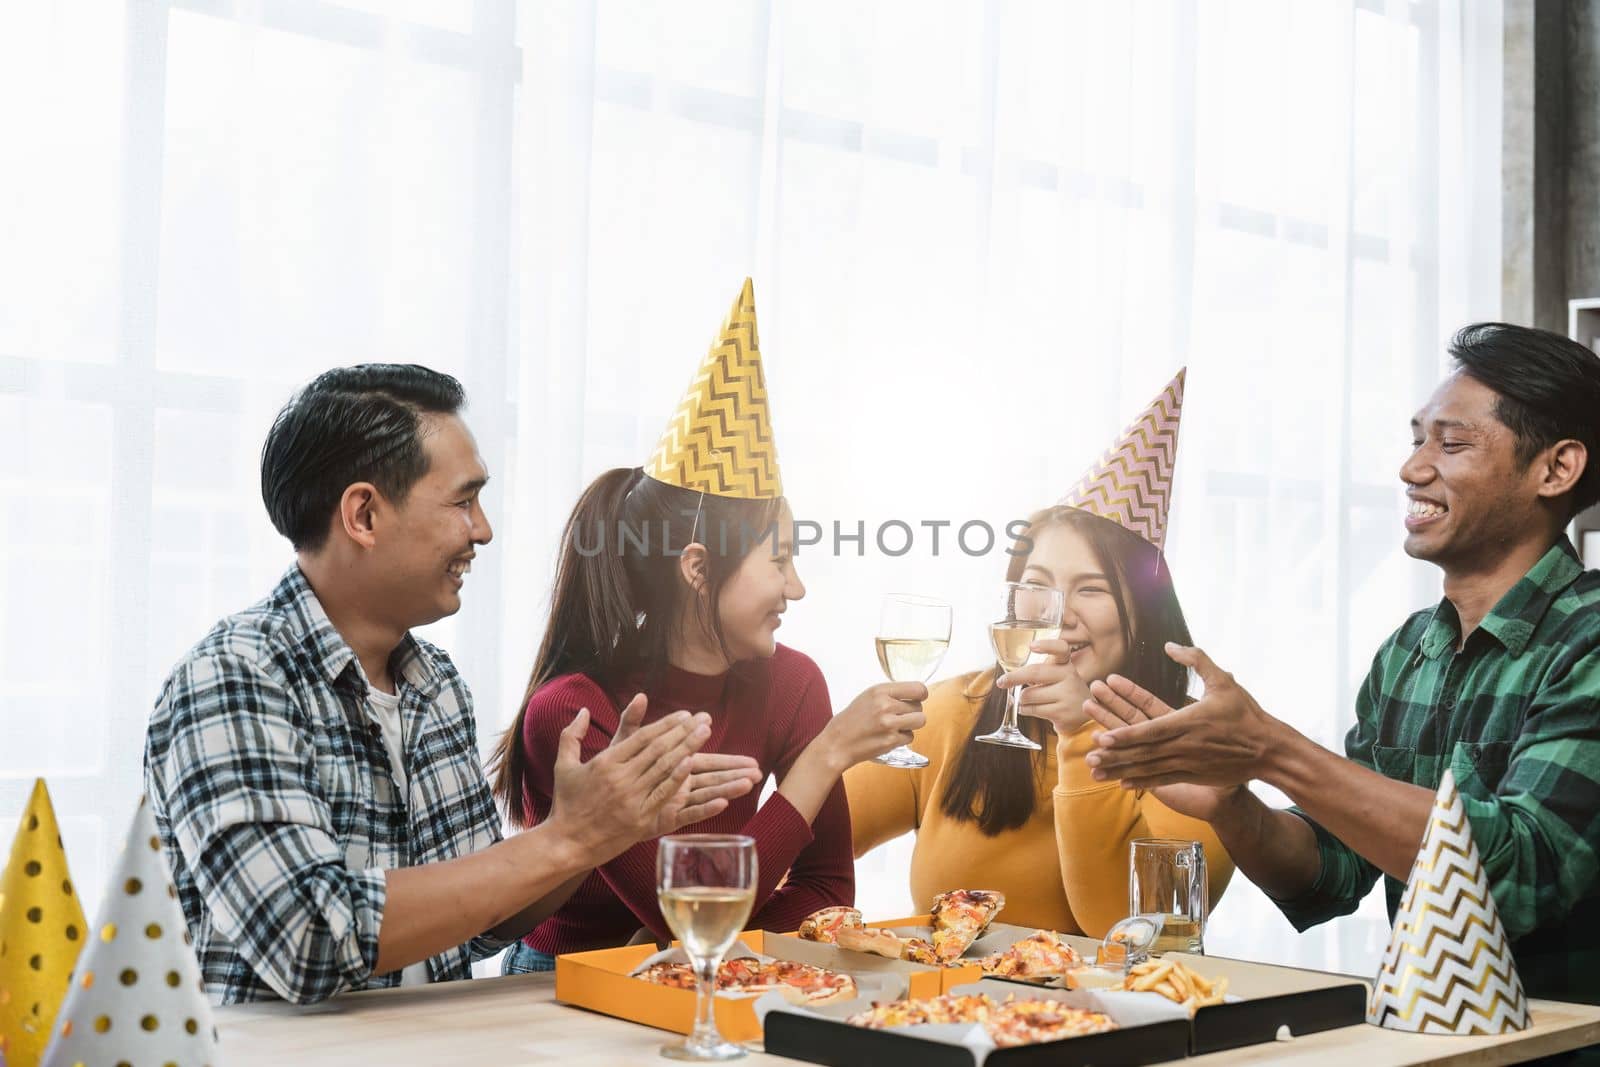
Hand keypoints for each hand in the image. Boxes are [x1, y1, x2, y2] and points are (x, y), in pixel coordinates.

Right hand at [547, 700, 709, 860]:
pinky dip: (678, 778)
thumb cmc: (566, 803)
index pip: (642, 737)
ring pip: (665, 768)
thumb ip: (573, 735)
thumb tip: (584, 711)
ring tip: (704, 734)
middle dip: (683, 732)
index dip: (666, 724)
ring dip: (688, 748)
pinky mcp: (640, 820)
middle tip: (704, 719)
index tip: (684, 714)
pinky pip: (663, 795)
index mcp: (605, 762)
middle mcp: (620, 778)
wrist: (566, 843)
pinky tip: (693, 764)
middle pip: (658, 749)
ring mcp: (632, 799)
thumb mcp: (564, 765)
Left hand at [607, 693, 762, 833]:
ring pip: (706, 794)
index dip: (724, 758)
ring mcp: (672, 803)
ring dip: (727, 788)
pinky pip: (688, 814)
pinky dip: (706, 809)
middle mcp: (676, 784)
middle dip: (734, 773)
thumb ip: (632, 723)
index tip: (748, 755)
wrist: (593, 808)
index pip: (702, 757)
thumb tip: (641, 696)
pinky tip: (723, 804)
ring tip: (749, 783)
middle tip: (758, 770)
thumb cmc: (608, 775)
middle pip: (711, 777)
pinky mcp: (664, 820)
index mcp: (670, 765)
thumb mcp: (620, 746)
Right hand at [816, 682, 927, 770]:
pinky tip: (887, 737)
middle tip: (898, 717)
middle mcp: (886, 705)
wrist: (837, 743)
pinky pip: (910, 737)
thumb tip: (915, 694)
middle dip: (912, 712)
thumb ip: (890, 694)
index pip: (918, 689)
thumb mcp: (868, 697)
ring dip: (911, 725)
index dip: (921, 695)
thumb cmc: (851, 720)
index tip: (919, 698)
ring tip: (896, 726)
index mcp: (880, 691)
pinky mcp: (891, 741)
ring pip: (920, 721)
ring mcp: (889, 724)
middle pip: (919, 707)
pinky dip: (902, 738)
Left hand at [996, 638, 1091, 734]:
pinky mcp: (1062, 714)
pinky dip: (1024, 710)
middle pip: (1034, 673)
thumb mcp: (1056, 675)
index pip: (1061, 649)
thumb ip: (1037, 671)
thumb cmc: (1061, 689)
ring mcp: (1067, 696)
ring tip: (1030, 699)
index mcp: (1065, 664)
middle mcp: (1069, 677)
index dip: (1046, 645)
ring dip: (1021, 699)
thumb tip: (1006, 678)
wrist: (1084, 713)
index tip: (1031, 646)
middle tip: (1001, 682)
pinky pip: (1031, 710)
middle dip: (1013, 678)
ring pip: (1028, 695)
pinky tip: (1032, 709)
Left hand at [1080, 642, 1281, 792]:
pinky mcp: (1195, 776)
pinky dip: (1142, 782)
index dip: (1126, 734)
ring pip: (1149, 769)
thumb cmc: (1246, 714)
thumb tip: (1170, 645)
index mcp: (1189, 721)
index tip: (1104, 736)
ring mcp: (1189, 763)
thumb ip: (1196, 660)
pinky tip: (1123, 783)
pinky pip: (1163, 780)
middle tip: (1089, 755)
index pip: (1151, 729)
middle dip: (1115, 754)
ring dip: (1121, 770)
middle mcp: (1185, 745)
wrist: (1270, 750)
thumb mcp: (1223, 681)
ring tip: (1096, 772)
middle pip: (1144, 752)